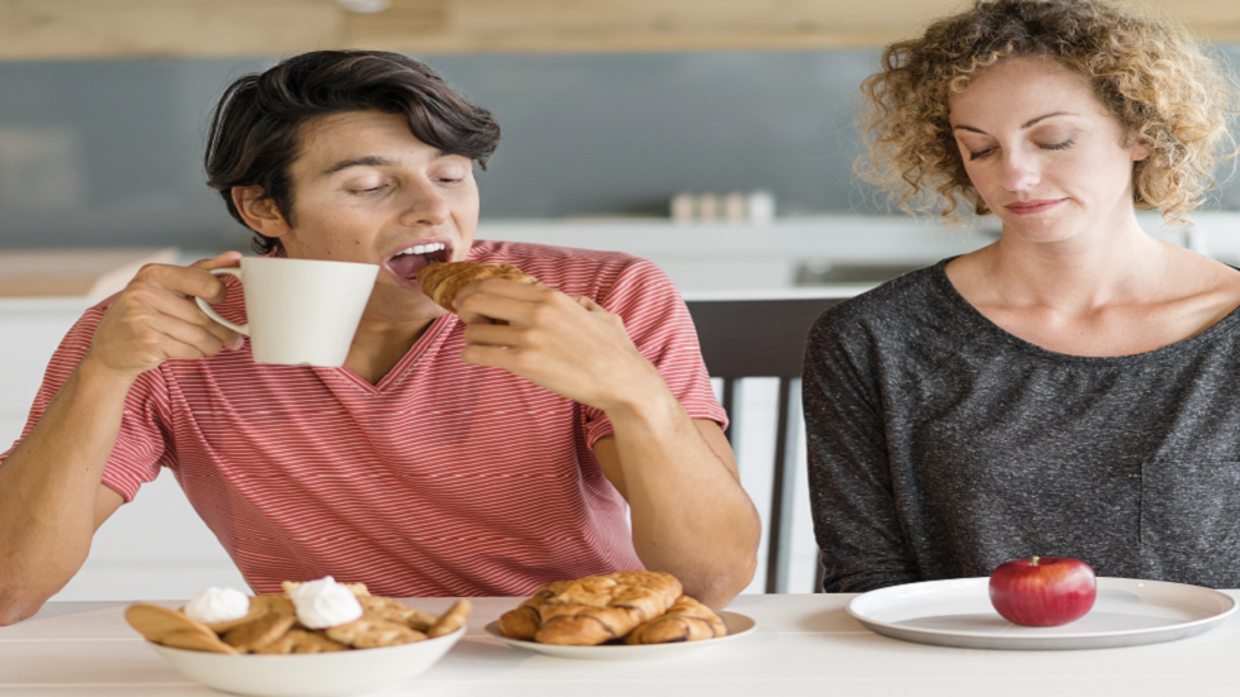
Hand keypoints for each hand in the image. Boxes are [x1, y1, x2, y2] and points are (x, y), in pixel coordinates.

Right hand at [84, 251, 245, 377]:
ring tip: (216, 346)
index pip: (203, 281)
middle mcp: (144, 292)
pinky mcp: (147, 342)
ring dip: (213, 344)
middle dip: (222, 329)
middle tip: (232, 338)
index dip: (219, 293)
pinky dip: (198, 353)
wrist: (109, 349)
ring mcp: (143, 318)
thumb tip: (234, 257)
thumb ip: (201, 272)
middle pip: (202, 313)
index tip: (221, 301)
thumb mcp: (166, 288)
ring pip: (198, 334)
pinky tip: (196, 351)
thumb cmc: (144, 315)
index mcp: (153, 273)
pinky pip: (188, 349)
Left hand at [453, 279, 665, 410]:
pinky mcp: (525, 363)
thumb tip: (573, 301)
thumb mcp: (599, 314)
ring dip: (471, 336)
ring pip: (474, 329)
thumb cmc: (615, 351)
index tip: (471, 301)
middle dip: (464, 308)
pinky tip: (478, 358)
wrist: (623, 381)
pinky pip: (479, 354)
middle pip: (477, 299)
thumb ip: (580, 303)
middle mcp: (537, 311)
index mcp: (550, 296)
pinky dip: (471, 355)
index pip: (494, 283)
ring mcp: (529, 337)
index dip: (474, 291)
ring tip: (480, 343)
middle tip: (467, 319)